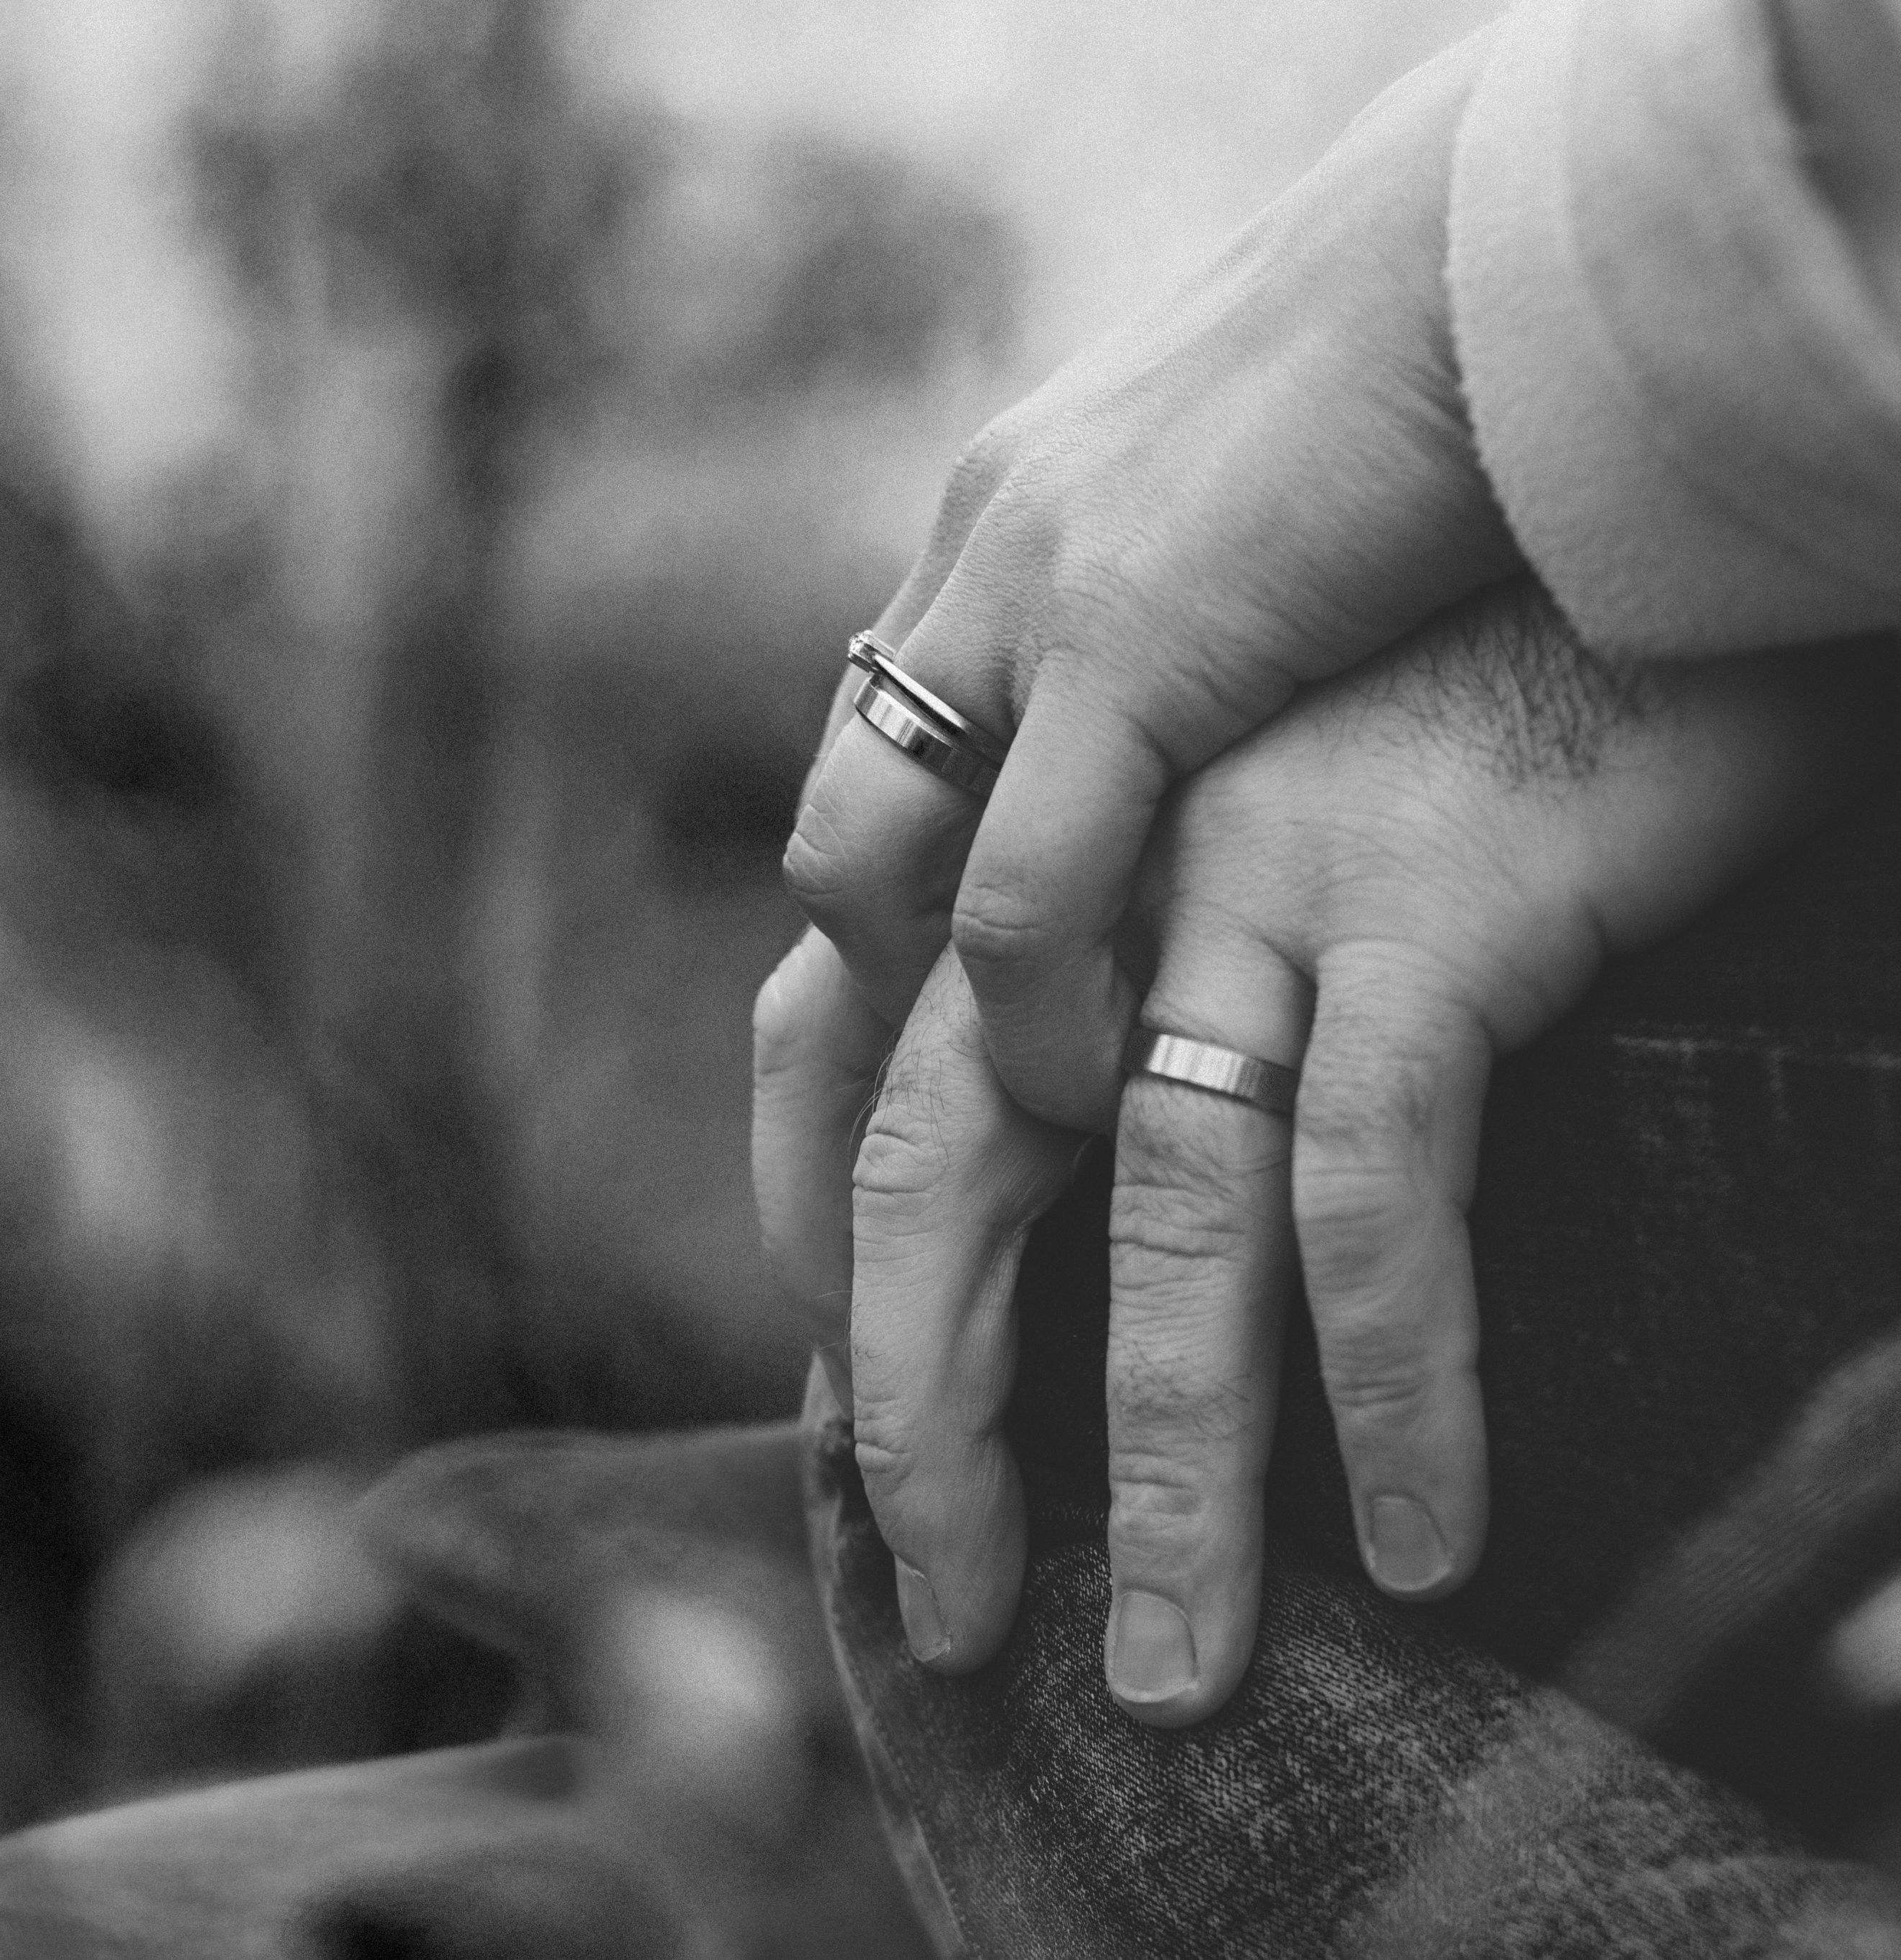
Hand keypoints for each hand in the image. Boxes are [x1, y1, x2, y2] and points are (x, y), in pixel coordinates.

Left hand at [768, 580, 1884, 1724]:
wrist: (1604, 427)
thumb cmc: (1445, 628)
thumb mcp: (1226, 743)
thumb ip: (1116, 882)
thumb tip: (1085, 1058)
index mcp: (1020, 807)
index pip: (822, 1041)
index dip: (809, 1233)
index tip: (848, 1399)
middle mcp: (1092, 847)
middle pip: (929, 1166)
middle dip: (921, 1411)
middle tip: (951, 1604)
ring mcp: (1241, 874)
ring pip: (1152, 1224)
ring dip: (1165, 1472)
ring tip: (1178, 1660)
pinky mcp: (1414, 898)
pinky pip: (1366, 1185)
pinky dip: (1391, 1378)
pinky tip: (1420, 1530)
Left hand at [773, 26, 1517, 1191]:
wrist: (1509, 252)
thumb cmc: (1437, 391)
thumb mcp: (1258, 517)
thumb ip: (1189, 617)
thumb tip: (1204, 722)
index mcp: (1002, 522)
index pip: (882, 753)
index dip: (896, 918)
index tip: (939, 1054)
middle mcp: (973, 557)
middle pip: (837, 819)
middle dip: (860, 988)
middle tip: (937, 1121)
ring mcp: (1025, 594)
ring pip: (864, 860)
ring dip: (923, 1016)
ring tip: (1025, 1128)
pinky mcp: (1125, 640)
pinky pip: (1020, 889)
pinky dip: (1037, 1011)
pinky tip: (1105, 1085)